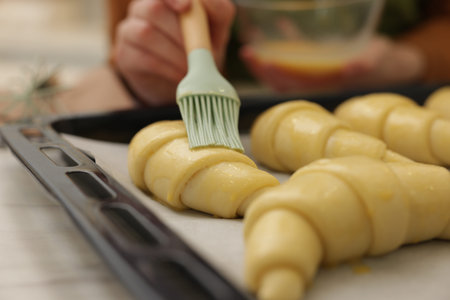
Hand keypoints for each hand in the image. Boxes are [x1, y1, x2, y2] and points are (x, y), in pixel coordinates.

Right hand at [112, 0, 234, 105]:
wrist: (183, 80)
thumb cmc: (201, 47)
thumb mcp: (217, 28)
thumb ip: (217, 10)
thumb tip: (202, 2)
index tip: (186, 7)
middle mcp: (142, 7)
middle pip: (153, 8)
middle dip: (179, 32)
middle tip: (198, 51)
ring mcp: (129, 30)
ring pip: (146, 33)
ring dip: (174, 52)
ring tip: (190, 66)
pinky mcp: (125, 55)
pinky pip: (143, 58)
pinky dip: (167, 68)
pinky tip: (180, 75)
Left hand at [239, 36, 425, 92]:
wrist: (383, 61)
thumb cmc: (380, 61)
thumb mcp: (376, 60)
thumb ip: (367, 62)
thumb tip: (356, 66)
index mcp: (322, 84)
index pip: (295, 84)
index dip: (279, 75)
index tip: (266, 63)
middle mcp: (312, 78)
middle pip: (281, 78)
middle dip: (262, 69)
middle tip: (246, 53)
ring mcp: (311, 68)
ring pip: (282, 67)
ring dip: (265, 58)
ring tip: (249, 46)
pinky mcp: (315, 56)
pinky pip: (295, 50)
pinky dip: (284, 39)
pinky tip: (278, 23)